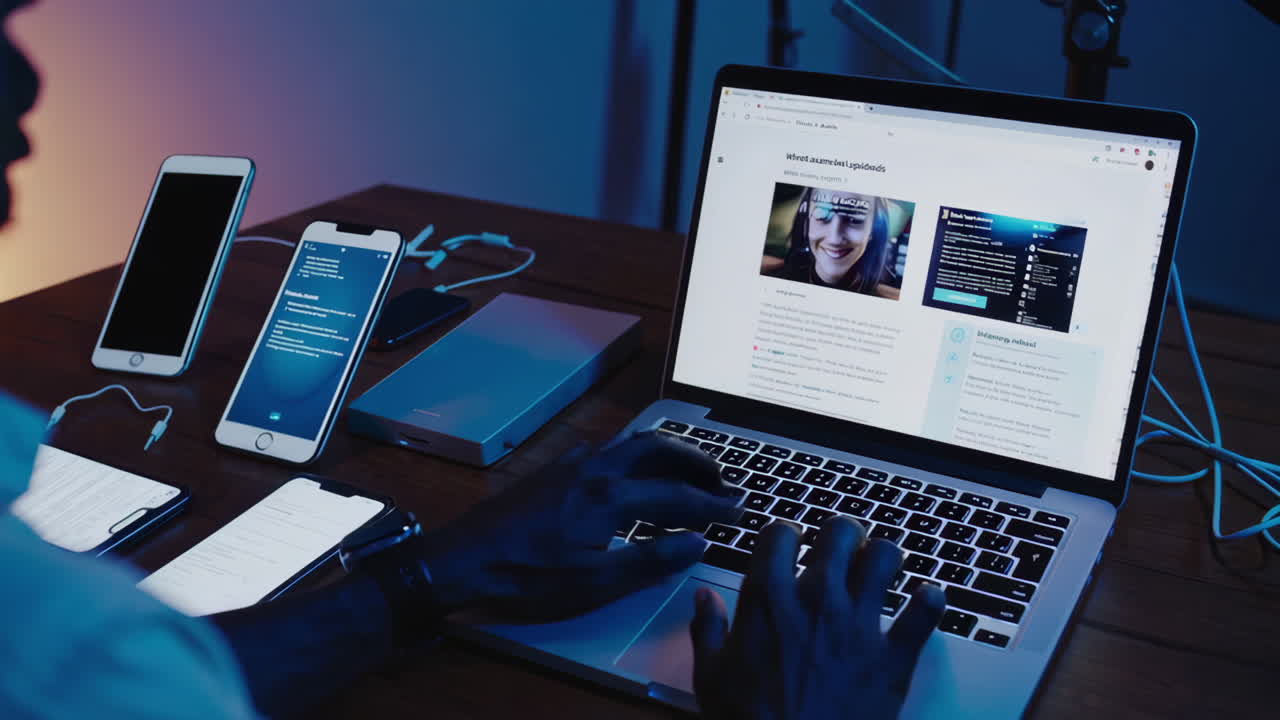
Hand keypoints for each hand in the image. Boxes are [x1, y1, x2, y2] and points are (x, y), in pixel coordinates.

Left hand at [418, 432, 739, 617]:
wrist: (462, 557)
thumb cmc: (527, 573)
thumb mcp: (593, 580)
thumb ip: (650, 559)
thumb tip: (698, 542)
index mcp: (610, 495)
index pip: (678, 495)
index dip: (713, 505)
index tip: (740, 511)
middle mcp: (595, 468)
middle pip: (660, 449)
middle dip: (697, 462)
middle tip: (722, 481)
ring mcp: (573, 463)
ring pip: (631, 445)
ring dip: (667, 456)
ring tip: (689, 475)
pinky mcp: (555, 469)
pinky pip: (606, 451)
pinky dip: (633, 458)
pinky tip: (632, 477)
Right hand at [691, 517, 944, 719]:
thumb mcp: (711, 677)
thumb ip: (709, 629)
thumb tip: (704, 599)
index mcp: (769, 601)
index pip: (780, 534)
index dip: (785, 533)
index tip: (789, 542)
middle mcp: (817, 602)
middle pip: (840, 533)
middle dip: (843, 534)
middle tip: (842, 547)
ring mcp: (859, 627)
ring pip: (886, 558)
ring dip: (886, 557)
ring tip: (881, 566)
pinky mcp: (892, 658)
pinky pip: (924, 614)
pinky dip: (930, 602)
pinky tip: (927, 597)